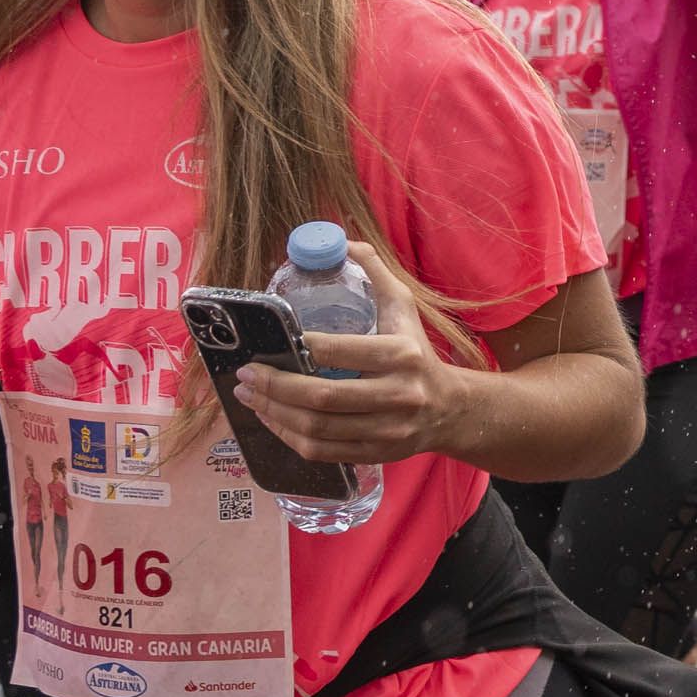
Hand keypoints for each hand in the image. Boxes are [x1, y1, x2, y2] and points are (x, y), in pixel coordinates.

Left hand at [229, 242, 470, 467]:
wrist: (449, 409)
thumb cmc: (417, 352)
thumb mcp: (404, 308)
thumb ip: (375, 274)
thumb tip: (342, 242)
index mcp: (402, 355)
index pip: (341, 351)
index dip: (300, 348)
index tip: (271, 343)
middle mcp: (397, 394)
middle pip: (323, 396)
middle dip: (275, 386)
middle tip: (246, 374)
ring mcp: (387, 429)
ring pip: (317, 428)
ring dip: (274, 412)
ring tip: (249, 395)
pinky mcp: (375, 453)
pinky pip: (321, 451)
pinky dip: (288, 436)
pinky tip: (271, 418)